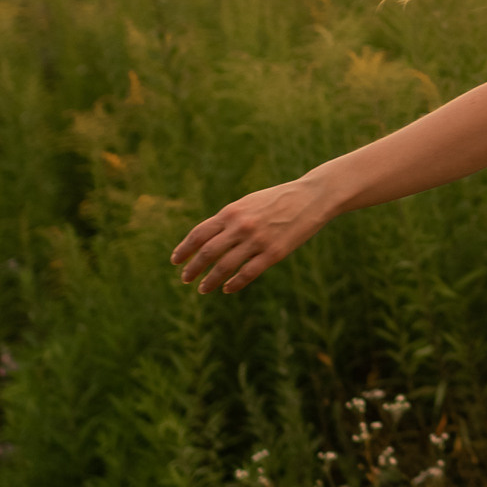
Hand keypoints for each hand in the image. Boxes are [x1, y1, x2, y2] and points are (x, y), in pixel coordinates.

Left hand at [172, 177, 328, 295]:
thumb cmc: (278, 200)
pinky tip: (227, 289)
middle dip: (193, 268)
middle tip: (184, 279)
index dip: (184, 249)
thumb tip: (208, 239)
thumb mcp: (249, 203)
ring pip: (225, 266)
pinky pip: (248, 274)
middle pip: (208, 252)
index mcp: (232, 212)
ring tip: (202, 289)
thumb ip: (229, 219)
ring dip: (210, 280)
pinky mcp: (274, 253)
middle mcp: (241, 226)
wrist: (311, 197)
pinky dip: (234, 284)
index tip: (175, 261)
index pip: (199, 234)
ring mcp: (257, 240)